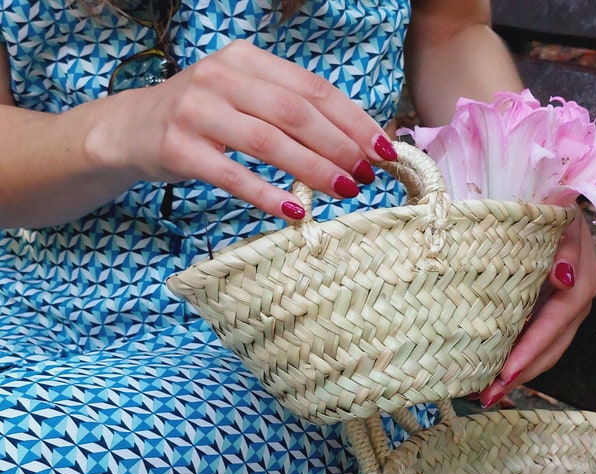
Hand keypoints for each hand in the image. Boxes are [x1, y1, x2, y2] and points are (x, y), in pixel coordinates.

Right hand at [87, 40, 397, 219]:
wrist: (130, 130)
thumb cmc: (204, 119)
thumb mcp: (245, 99)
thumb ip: (289, 111)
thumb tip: (355, 145)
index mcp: (247, 60)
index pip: (313, 89)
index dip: (354, 120)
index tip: (385, 150)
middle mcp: (222, 76)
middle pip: (296, 113)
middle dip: (340, 146)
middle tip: (369, 176)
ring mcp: (197, 111)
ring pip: (269, 142)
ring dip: (313, 169)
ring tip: (346, 191)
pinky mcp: (179, 148)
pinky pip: (233, 175)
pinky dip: (268, 194)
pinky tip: (297, 210)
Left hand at [477, 209, 595, 406]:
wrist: (545, 201)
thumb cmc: (542, 204)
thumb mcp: (557, 215)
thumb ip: (564, 244)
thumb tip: (563, 278)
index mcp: (582, 273)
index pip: (559, 317)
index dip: (534, 346)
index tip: (507, 370)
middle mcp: (579, 295)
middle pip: (553, 345)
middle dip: (522, 373)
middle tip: (488, 395)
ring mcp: (568, 309)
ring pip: (548, 352)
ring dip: (518, 376)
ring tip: (485, 396)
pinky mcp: (553, 315)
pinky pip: (539, 345)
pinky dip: (518, 363)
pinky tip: (493, 379)